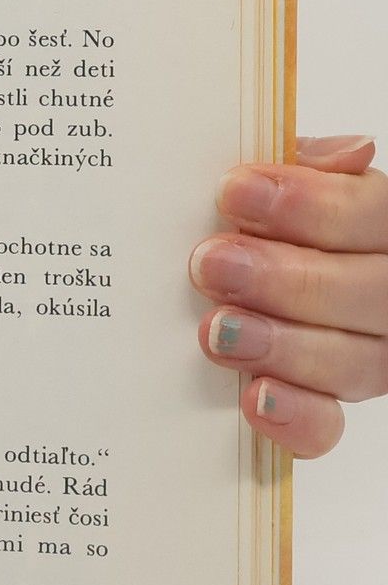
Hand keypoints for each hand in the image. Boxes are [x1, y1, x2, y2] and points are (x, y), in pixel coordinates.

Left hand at [192, 134, 385, 456]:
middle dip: (288, 277)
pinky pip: (327, 429)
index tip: (235, 191)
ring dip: (283, 345)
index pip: (376, 215)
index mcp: (383, 229)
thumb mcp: (284, 183)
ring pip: (355, 362)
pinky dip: (295, 415)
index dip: (315, 206)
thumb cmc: (261, 221)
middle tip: (212, 264)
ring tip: (217, 328)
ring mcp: (369, 356)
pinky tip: (255, 397)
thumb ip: (309, 171)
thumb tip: (347, 155)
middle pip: (372, 293)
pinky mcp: (327, 409)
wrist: (232, 270)